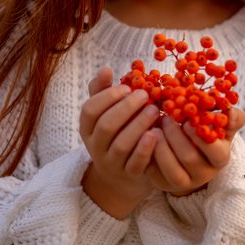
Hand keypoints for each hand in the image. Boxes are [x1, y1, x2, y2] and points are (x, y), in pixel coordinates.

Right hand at [79, 66, 160, 218]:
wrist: (122, 175)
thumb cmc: (117, 133)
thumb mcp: (106, 113)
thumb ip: (103, 91)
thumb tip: (105, 69)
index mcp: (87, 128)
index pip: (89, 111)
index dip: (107, 97)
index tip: (126, 87)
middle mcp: (96, 146)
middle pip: (106, 126)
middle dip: (126, 108)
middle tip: (145, 95)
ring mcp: (112, 163)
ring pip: (121, 145)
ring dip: (138, 125)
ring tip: (154, 111)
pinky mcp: (130, 175)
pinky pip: (136, 163)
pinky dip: (146, 148)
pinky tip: (157, 134)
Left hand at [146, 107, 244, 195]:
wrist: (189, 158)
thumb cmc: (206, 136)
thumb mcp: (221, 128)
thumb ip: (230, 118)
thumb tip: (231, 112)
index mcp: (219, 158)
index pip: (216, 152)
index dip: (201, 136)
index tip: (188, 121)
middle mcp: (203, 174)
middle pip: (189, 158)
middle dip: (175, 136)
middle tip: (166, 118)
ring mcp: (183, 182)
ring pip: (171, 168)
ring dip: (161, 146)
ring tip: (155, 129)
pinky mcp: (163, 184)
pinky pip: (153, 172)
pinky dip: (148, 154)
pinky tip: (146, 139)